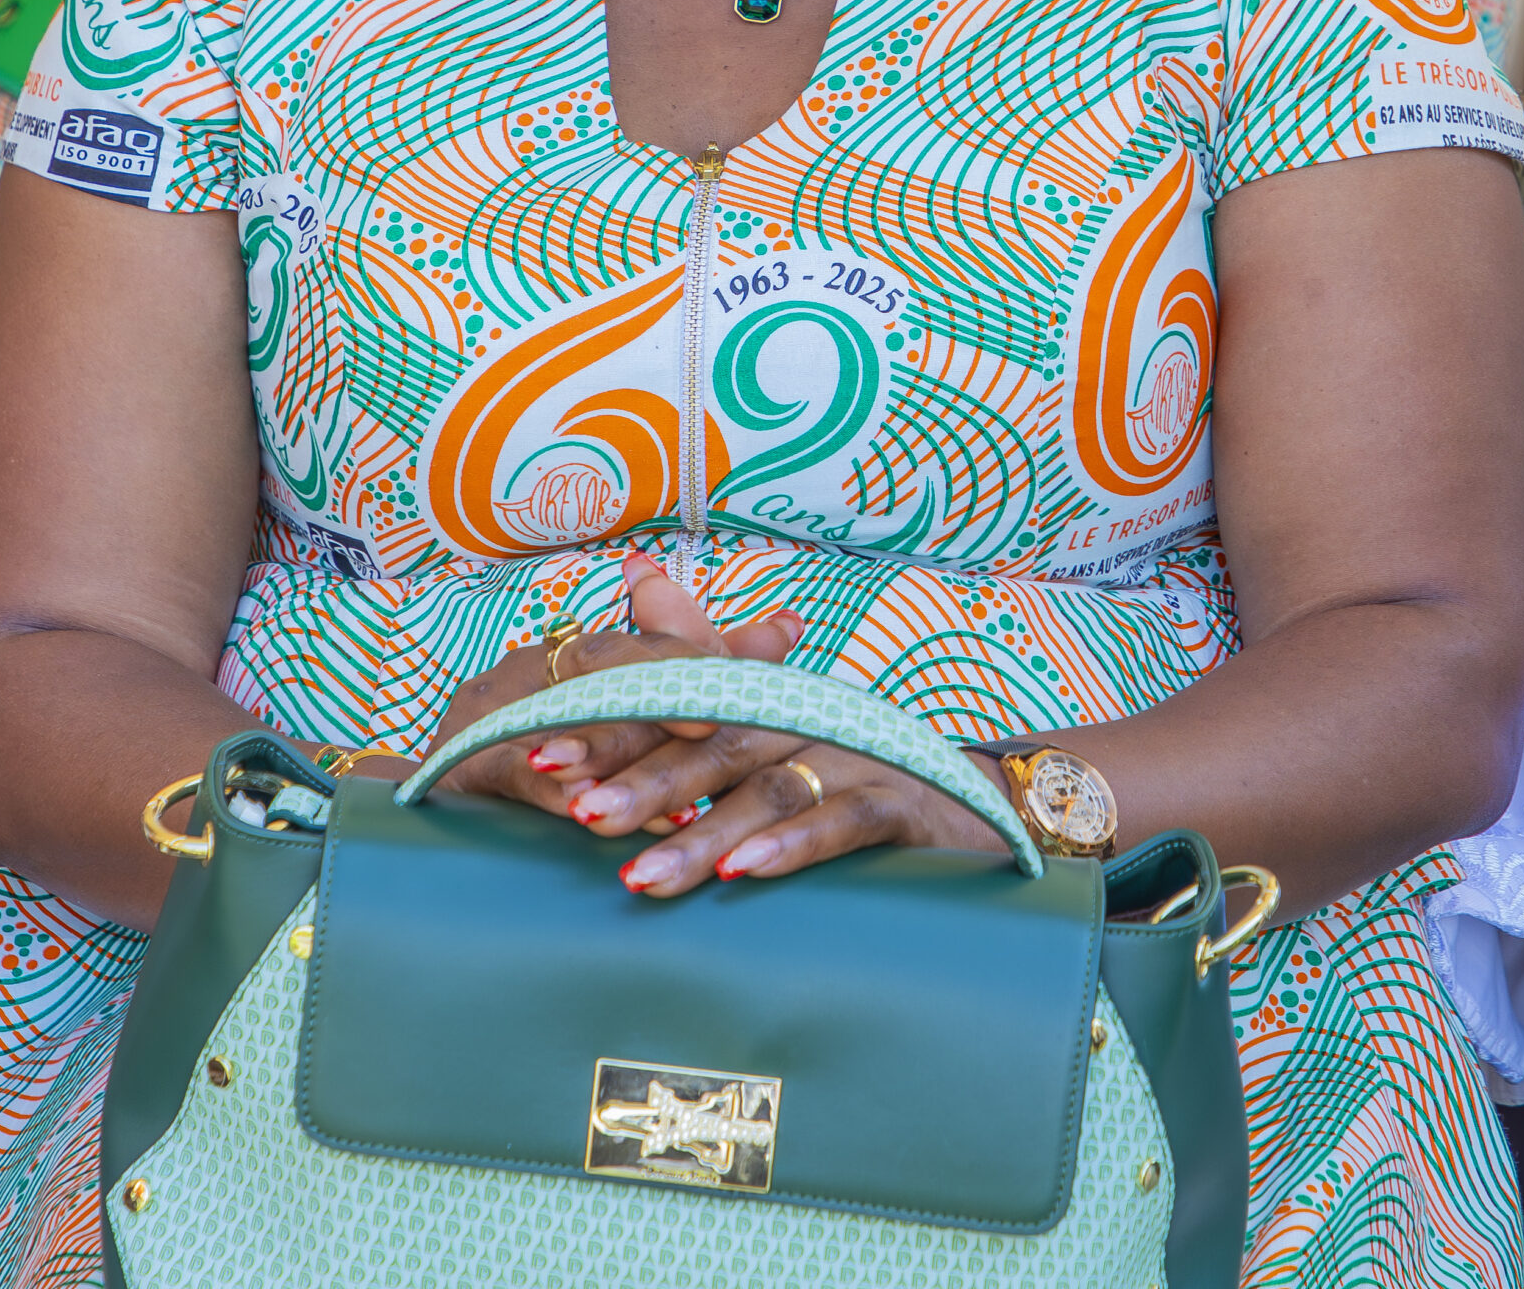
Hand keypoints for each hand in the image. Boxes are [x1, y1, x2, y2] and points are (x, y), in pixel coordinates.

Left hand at [438, 553, 1004, 892]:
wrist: (983, 808)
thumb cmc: (857, 784)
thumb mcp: (771, 758)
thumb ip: (696, 721)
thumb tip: (621, 650)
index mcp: (766, 705)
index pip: (678, 706)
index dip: (610, 729)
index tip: (539, 757)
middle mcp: (803, 718)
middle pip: (711, 738)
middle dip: (637, 774)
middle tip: (571, 809)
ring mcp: (853, 754)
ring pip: (764, 787)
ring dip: (699, 827)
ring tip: (638, 874)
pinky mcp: (902, 802)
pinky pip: (840, 820)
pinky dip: (789, 845)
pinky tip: (743, 873)